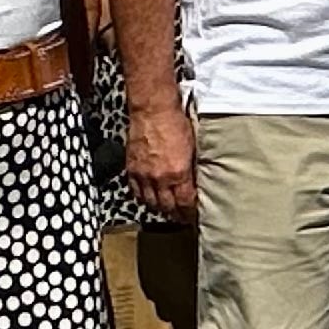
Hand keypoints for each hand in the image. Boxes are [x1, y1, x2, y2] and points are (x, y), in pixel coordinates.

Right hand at [124, 93, 197, 221]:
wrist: (153, 110)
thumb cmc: (177, 124)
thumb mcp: (194, 147)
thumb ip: (193, 168)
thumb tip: (196, 183)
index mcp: (178, 173)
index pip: (185, 203)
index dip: (189, 213)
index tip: (194, 216)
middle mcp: (159, 178)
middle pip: (167, 207)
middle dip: (176, 215)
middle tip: (182, 218)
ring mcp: (143, 175)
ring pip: (150, 202)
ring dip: (160, 209)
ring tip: (168, 211)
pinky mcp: (132, 169)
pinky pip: (136, 191)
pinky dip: (144, 198)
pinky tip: (150, 199)